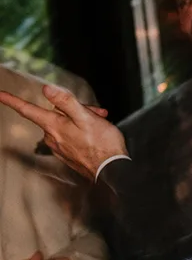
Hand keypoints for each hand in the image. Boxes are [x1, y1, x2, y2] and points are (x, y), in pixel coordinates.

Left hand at [0, 84, 125, 180]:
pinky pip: (69, 137)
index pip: (27, 110)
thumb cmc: (102, 144)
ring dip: (80, 121)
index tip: (0, 94)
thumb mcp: (86, 117)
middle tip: (97, 112)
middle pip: (54, 115)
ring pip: (64, 126)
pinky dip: (81, 132)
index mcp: (54, 126)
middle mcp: (52, 137)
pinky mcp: (67, 155)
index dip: (12, 100)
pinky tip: (95, 135)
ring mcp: (59, 148)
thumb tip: (47, 89)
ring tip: (100, 124)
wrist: (112, 170)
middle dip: (73, 109)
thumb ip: (66, 102)